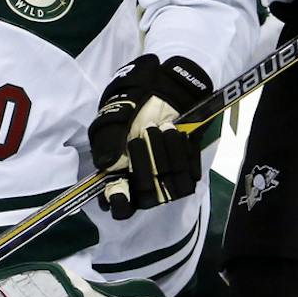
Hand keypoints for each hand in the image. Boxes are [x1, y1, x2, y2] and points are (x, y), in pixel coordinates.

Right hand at [88, 54, 209, 218]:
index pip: (120, 208)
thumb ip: (106, 141)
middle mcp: (143, 183)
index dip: (121, 202)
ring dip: (167, 156)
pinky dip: (184, 153)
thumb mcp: (113, 117)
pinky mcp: (189, 170)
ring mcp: (167, 179)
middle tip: (144, 131)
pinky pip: (190, 175)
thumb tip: (107, 164)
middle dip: (146, 164)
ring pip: (171, 188)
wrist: (165, 89)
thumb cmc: (133, 105)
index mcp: (119, 175)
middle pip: (148, 197)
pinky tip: (178, 133)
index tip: (121, 185)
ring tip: (164, 127)